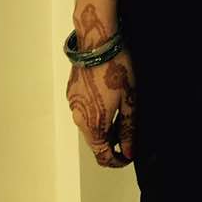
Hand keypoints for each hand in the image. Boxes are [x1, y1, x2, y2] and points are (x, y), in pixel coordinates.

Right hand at [66, 49, 135, 167]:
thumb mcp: (130, 100)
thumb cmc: (116, 69)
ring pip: (88, 125)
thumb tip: (128, 151)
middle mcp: (78, 118)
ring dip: (103, 126)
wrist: (97, 41)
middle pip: (95, 142)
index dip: (117, 160)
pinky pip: (83, 110)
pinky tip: (108, 97)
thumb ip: (128, 129)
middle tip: (128, 132)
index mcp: (93, 125)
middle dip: (112, 142)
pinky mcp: (71, 91)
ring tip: (120, 111)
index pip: (103, 156)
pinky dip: (95, 112)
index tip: (129, 154)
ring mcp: (72, 104)